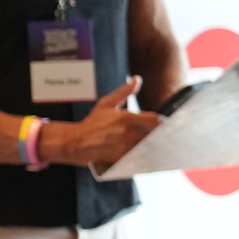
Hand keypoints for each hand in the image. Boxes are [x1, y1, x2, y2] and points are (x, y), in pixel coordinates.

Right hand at [39, 76, 161, 170]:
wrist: (75, 143)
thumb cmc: (91, 124)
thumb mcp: (106, 104)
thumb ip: (124, 92)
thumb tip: (137, 80)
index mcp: (126, 117)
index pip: (155, 120)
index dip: (162, 124)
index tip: (164, 127)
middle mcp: (127, 132)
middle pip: (155, 136)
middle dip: (159, 138)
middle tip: (162, 139)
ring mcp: (125, 147)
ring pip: (149, 148)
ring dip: (153, 149)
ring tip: (153, 149)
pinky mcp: (121, 159)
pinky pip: (139, 159)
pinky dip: (143, 158)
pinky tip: (143, 158)